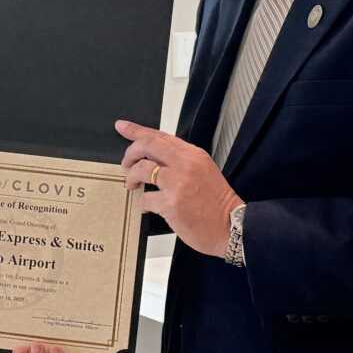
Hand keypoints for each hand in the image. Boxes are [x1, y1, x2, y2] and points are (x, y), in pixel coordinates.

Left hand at [117, 120, 242, 257]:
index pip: (160, 136)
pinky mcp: (171, 204)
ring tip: (132, 184)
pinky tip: (146, 207)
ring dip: (131, 177)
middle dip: (130, 153)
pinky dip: (142, 203)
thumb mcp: (203, 170)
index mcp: (193, 154)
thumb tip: (154, 158)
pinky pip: (145, 199)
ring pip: (142, 170)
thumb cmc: (217, 202)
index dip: (136, 130)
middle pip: (147, 146)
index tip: (122, 126)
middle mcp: (185, 165)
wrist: (230, 225)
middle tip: (126, 163)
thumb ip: (180, 161)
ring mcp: (177, 184)